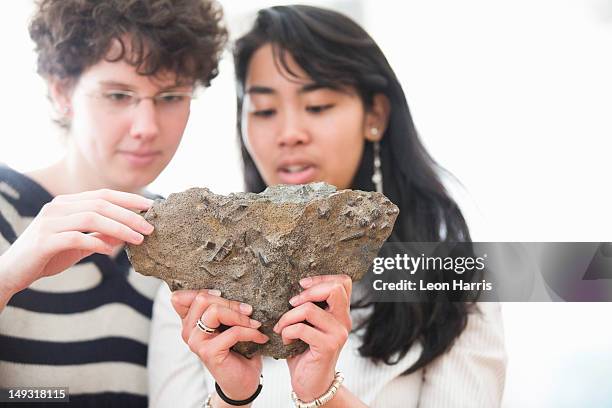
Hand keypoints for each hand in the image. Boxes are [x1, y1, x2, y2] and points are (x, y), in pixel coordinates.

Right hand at [0, 189, 153, 296]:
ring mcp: (50, 222)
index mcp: (67, 203)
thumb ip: (100, 236)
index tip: (151, 206)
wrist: (10, 272)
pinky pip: (75, 238)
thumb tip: (127, 233)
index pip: (104, 195)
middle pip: (101, 204)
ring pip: (91, 218)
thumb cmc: (47, 256)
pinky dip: (95, 242)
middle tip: (150, 227)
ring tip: (138, 239)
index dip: (129, 198)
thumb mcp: (79, 245)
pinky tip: (110, 251)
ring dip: (119, 228)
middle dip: (129, 215)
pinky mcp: (44, 240)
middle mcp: (58, 207)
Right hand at [171, 290, 268, 401]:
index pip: (180, 297)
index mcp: (189, 321)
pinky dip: (251, 332)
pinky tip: (260, 337)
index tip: (222, 295)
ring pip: (215, 312)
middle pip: (202, 299)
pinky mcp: (209, 352)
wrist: (242, 380)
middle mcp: (187, 331)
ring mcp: (196, 342)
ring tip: (254, 323)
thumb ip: (221, 307)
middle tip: (248, 310)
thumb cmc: (237, 348)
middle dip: (230, 301)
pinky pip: (233, 332)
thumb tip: (230, 284)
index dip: (201, 290)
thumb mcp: (227, 324)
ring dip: (240, 315)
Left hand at [273, 274, 351, 400]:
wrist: (311, 384)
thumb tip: (295, 286)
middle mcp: (344, 320)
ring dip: (288, 316)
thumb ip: (309, 306)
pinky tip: (286, 339)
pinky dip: (287, 331)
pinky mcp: (328, 346)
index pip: (343, 282)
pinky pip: (302, 328)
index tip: (302, 286)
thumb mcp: (309, 324)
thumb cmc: (305, 352)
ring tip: (282, 326)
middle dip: (307, 292)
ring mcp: (338, 333)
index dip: (321, 278)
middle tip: (292, 304)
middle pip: (334, 288)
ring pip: (310, 309)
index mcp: (340, 312)